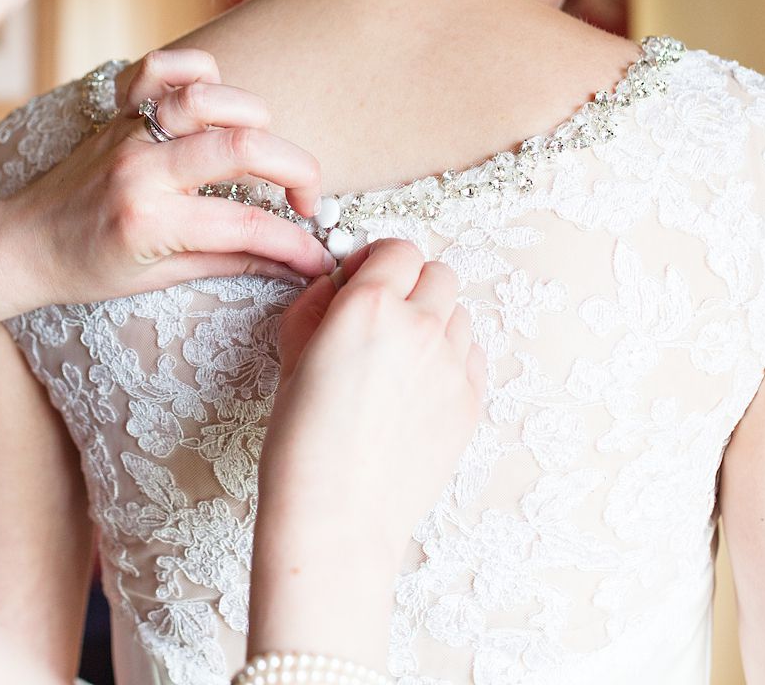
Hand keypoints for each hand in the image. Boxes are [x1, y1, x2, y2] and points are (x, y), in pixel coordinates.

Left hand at [0, 48, 334, 313]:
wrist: (22, 244)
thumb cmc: (86, 270)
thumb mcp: (158, 280)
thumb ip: (230, 263)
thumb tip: (290, 264)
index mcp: (151, 224)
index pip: (246, 226)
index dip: (295, 244)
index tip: (320, 256)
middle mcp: (142, 169)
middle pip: (243, 147)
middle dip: (297, 170)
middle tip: (307, 197)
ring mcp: (130, 133)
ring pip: (208, 97)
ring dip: (254, 117)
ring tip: (262, 148)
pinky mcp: (121, 112)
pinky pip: (162, 67)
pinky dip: (197, 70)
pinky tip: (212, 98)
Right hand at [248, 240, 484, 666]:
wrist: (336, 514)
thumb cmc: (302, 441)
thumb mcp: (291, 354)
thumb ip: (319, 303)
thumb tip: (340, 282)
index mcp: (370, 306)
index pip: (398, 249)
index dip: (379, 262)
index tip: (365, 281)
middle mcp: (420, 326)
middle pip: (438, 274)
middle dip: (412, 287)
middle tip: (385, 318)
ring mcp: (452, 366)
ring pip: (460, 314)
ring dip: (435, 322)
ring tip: (402, 360)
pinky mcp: (471, 402)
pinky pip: (472, 358)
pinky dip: (452, 361)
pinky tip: (419, 389)